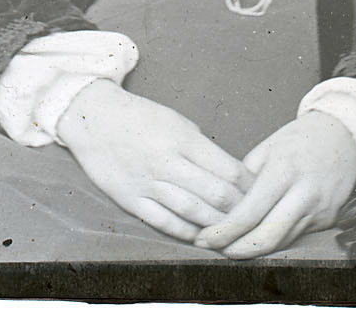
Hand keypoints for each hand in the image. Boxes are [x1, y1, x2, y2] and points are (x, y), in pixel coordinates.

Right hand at [55, 79, 249, 242]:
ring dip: (216, 226)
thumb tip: (228, 174)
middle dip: (239, 210)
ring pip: (192, 213)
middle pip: (215, 194)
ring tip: (233, 234)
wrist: (94, 119)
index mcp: (184, 139)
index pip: (228, 169)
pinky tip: (200, 239)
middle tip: (254, 219)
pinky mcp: (132, 200)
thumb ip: (201, 148)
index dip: (249, 186)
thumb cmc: (140, 117)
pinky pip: (164, 222)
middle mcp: (169, 163)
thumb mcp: (177, 121)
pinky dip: (186, 233)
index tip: (261, 193)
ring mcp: (149, 184)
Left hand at [193, 111, 355, 257]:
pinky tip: (257, 238)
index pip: (250, 213)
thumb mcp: (268, 148)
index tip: (204, 237)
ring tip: (229, 246)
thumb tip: (224, 205)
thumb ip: (246, 178)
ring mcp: (318, 209)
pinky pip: (295, 237)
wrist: (344, 135)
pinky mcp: (327, 220)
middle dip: (236, 250)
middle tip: (214, 248)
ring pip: (281, 243)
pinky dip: (273, 241)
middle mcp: (303, 193)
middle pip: (267, 237)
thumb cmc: (301, 138)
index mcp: (284, 170)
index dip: (224, 231)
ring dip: (253, 250)